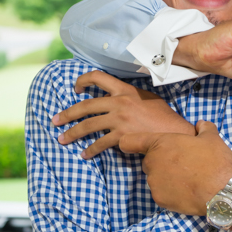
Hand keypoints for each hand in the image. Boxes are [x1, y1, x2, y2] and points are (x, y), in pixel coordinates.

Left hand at [51, 70, 194, 158]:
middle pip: (85, 105)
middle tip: (55, 120)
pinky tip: (85, 154)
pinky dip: (91, 149)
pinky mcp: (122, 135)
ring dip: (73, 133)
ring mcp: (120, 119)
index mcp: (125, 90)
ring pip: (89, 125)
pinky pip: (101, 143)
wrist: (176, 132)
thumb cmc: (164, 117)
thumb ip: (129, 97)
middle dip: (67, 114)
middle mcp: (119, 102)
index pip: (98, 77)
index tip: (75, 89)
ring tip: (62, 139)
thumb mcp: (147, 99)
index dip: (82, 81)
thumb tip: (115, 101)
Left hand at [120, 121, 231, 214]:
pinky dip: (170, 193)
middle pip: (148, 161)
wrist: (223, 191)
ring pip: (155, 178)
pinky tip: (186, 191)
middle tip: (181, 164)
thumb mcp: (212, 137)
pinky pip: (161, 193)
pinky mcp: (159, 199)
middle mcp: (152, 162)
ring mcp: (154, 182)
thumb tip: (201, 124)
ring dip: (165, 178)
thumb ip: (203, 127)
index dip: (127, 142)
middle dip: (160, 162)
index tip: (127, 145)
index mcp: (160, 143)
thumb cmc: (215, 161)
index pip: (130, 141)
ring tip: (187, 179)